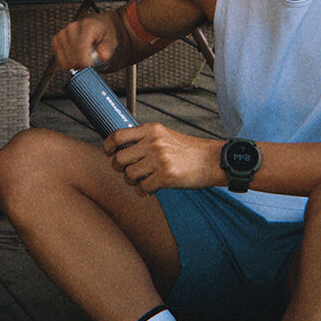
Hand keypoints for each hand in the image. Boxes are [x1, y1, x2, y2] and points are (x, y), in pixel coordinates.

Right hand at [52, 13, 116, 69]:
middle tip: (90, 64)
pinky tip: (75, 59)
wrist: (98, 26)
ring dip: (74, 64)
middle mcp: (72, 27)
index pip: (81, 48)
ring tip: (83, 59)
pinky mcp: (56, 39)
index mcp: (87, 26)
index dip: (84, 62)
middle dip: (82, 65)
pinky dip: (66, 62)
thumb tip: (103, 56)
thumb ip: (108, 48)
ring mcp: (63, 33)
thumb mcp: (112, 40)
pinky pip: (59, 58)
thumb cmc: (105, 34)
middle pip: (73, 56)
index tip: (90, 68)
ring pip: (65, 59)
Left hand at [103, 123, 225, 193]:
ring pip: (129, 175)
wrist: (212, 160)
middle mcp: (153, 143)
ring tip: (143, 180)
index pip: (117, 136)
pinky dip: (144, 191)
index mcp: (152, 130)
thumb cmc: (189, 150)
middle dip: (119, 168)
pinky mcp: (166, 177)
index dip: (108, 146)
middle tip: (127, 171)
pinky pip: (142, 188)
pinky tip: (151, 189)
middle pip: (119, 159)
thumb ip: (145, 139)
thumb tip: (121, 148)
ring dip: (132, 181)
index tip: (109, 153)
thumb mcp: (165, 135)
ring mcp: (159, 160)